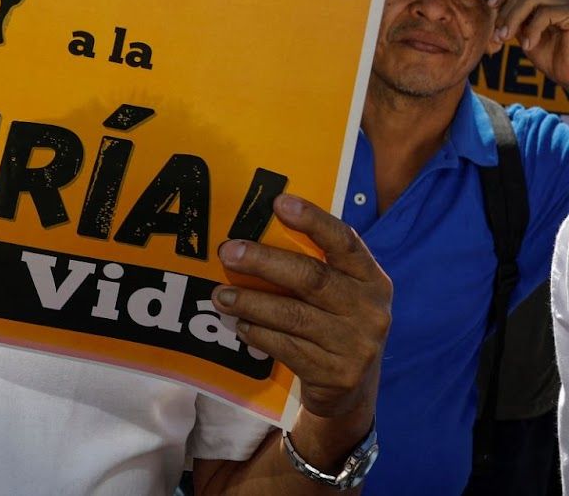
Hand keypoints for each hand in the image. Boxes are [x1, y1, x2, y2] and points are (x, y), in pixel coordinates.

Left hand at [212, 194, 388, 424]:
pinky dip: (258, 333)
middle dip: (264, 262)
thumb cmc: (334, 323)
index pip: (344, 242)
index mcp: (371, 279)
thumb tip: (254, 232)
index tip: (279, 203)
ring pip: (293, 315)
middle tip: (228, 252)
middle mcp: (370, 309)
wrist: (352, 389)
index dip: (313, 221)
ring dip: (250, 302)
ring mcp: (356, 344)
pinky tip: (241, 325)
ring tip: (221, 295)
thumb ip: (315, 265)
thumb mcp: (340, 292)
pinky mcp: (336, 374)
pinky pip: (286, 347)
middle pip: (311, 277)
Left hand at [492, 0, 568, 85]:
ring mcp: (567, 6)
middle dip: (504, 12)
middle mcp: (557, 0)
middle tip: (498, 33)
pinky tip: (528, 46)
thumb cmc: (555, 60)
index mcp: (545, 3)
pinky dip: (531, 30)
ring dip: (512, 19)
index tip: (490, 5)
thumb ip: (514, 22)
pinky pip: (545, 13)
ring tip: (506, 37)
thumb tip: (492, 9)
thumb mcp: (526, 37)